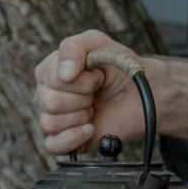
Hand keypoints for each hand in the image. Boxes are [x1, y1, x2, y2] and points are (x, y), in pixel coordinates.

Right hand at [35, 31, 146, 152]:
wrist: (140, 94)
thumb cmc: (117, 67)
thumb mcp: (97, 43)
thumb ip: (74, 47)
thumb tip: (64, 74)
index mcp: (48, 72)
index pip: (50, 78)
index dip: (80, 80)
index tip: (98, 76)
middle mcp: (46, 95)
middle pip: (49, 102)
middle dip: (82, 98)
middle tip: (96, 94)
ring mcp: (55, 119)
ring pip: (50, 123)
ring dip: (80, 115)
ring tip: (94, 109)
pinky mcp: (65, 140)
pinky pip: (53, 145)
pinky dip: (73, 137)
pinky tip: (89, 128)